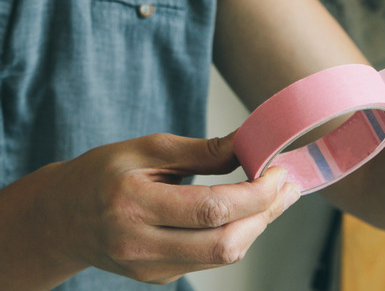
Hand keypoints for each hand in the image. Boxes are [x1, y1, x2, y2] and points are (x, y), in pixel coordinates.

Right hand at [17, 132, 299, 286]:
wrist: (61, 218)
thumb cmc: (103, 174)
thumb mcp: (147, 149)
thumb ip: (201, 151)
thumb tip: (249, 144)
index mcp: (133, 205)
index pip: (212, 209)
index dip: (256, 194)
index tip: (279, 171)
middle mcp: (140, 245)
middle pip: (224, 244)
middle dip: (266, 213)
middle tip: (287, 185)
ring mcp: (149, 268)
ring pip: (223, 257)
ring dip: (258, 226)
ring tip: (275, 196)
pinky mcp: (158, 277)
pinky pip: (210, 260)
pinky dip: (238, 235)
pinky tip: (247, 212)